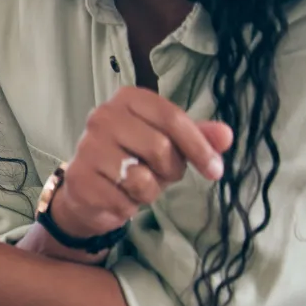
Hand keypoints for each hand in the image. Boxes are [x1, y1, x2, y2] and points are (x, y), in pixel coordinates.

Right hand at [53, 87, 233, 238]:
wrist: (89, 190)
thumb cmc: (133, 160)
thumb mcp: (169, 144)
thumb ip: (197, 137)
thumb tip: (226, 135)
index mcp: (127, 99)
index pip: (172, 117)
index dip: (199, 146)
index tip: (214, 170)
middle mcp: (103, 116)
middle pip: (160, 147)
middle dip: (170, 170)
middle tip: (160, 174)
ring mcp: (87, 147)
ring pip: (142, 178)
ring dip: (149, 192)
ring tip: (134, 185)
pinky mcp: (79, 178)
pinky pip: (124, 201)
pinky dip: (128, 206)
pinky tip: (116, 195)